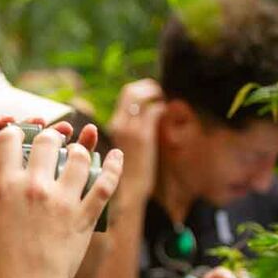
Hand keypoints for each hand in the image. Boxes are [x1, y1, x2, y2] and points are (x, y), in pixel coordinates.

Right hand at [0, 115, 122, 277]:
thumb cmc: (2, 263)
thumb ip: (0, 198)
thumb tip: (8, 186)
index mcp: (5, 187)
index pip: (9, 139)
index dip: (13, 131)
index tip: (18, 135)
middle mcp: (34, 187)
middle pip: (48, 141)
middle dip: (50, 137)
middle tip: (52, 144)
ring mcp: (63, 201)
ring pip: (78, 156)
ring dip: (78, 150)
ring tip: (76, 154)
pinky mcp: (85, 217)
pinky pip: (105, 184)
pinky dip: (113, 167)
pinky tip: (115, 156)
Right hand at [107, 79, 164, 200]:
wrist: (126, 190)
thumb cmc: (127, 172)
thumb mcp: (122, 146)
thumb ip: (128, 130)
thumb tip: (140, 119)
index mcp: (113, 125)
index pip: (124, 95)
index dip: (140, 89)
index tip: (150, 93)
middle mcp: (118, 123)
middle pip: (131, 91)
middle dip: (148, 87)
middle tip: (159, 93)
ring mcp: (130, 128)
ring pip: (142, 97)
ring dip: (155, 95)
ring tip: (163, 100)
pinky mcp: (142, 135)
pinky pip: (153, 111)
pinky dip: (161, 108)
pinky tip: (165, 114)